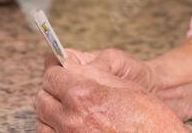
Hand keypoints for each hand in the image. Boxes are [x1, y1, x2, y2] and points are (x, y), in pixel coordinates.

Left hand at [35, 51, 185, 131]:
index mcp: (82, 97)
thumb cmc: (149, 119)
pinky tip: (65, 127)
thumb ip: (93, 75)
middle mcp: (71, 121)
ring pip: (42, 123)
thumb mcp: (124, 87)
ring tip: (62, 108)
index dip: (54, 69)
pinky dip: (54, 130)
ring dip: (49, 112)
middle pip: (42, 99)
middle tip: (59, 85)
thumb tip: (71, 66)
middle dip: (49, 89)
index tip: (55, 66)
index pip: (51, 76)